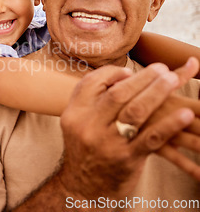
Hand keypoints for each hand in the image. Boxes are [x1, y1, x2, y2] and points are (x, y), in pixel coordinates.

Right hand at [58, 64, 193, 199]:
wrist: (81, 187)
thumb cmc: (87, 148)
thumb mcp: (79, 122)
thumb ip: (94, 98)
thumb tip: (125, 73)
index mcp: (74, 113)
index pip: (91, 83)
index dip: (113, 73)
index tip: (131, 70)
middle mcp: (87, 126)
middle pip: (117, 94)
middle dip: (143, 79)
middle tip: (162, 70)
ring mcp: (106, 143)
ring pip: (135, 112)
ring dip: (157, 93)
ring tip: (174, 81)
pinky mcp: (126, 159)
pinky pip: (151, 138)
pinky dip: (169, 124)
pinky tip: (184, 114)